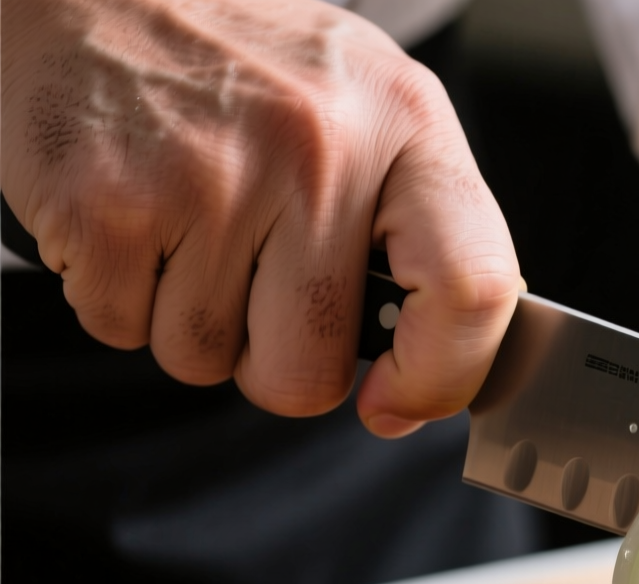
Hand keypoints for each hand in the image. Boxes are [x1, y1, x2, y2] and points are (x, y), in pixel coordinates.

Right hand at [0, 0, 518, 435]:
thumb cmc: (254, 65)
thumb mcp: (373, 111)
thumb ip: (422, 232)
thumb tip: (434, 372)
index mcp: (406, 125)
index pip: (472, 287)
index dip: (441, 375)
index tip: (397, 402)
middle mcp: (318, 150)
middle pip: (309, 369)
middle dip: (275, 361)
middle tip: (255, 284)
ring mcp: (207, 177)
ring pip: (205, 359)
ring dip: (191, 321)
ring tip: (190, 225)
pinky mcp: (104, 204)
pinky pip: (121, 330)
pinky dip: (119, 297)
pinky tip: (135, 215)